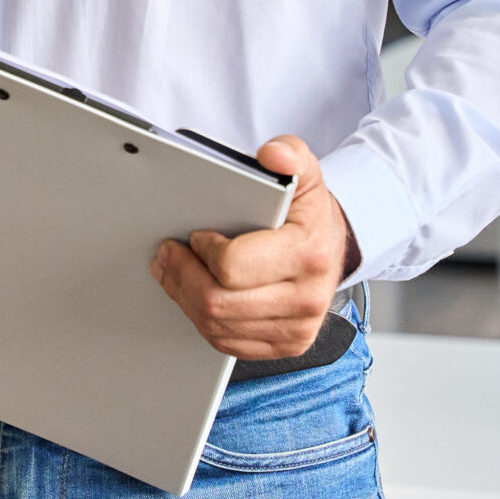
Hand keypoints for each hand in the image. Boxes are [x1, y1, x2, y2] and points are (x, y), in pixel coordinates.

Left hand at [150, 135, 357, 359]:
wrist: (333, 248)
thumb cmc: (309, 214)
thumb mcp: (304, 174)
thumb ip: (290, 154)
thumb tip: (273, 154)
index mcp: (306, 254)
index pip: (233, 266)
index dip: (203, 252)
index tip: (196, 236)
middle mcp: (306, 298)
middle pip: (219, 303)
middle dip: (181, 276)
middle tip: (166, 254)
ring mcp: (297, 328)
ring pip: (218, 327)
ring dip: (185, 298)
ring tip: (172, 272)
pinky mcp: (287, 344)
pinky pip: (228, 344)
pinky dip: (202, 321)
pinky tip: (193, 296)